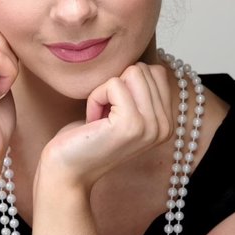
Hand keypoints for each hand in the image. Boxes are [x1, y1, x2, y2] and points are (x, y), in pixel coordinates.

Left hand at [39, 63, 172, 189]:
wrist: (67, 169)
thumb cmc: (89, 136)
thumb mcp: (124, 108)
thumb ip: (141, 90)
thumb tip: (146, 64)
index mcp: (167, 122)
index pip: (156, 71)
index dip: (127, 82)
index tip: (116, 109)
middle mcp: (165, 126)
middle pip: (144, 69)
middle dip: (116, 85)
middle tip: (106, 115)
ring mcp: (151, 126)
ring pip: (132, 72)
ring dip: (106, 91)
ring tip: (101, 118)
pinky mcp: (131, 124)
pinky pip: (112, 84)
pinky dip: (96, 98)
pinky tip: (94, 122)